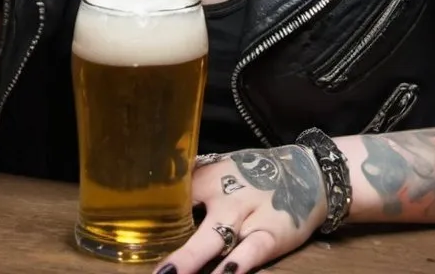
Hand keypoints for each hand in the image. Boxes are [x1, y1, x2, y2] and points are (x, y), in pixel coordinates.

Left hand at [158, 146, 326, 273]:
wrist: (305, 172)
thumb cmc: (254, 176)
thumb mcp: (222, 170)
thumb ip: (193, 181)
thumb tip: (154, 187)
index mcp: (209, 177)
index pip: (175, 194)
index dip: (152, 214)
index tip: (129, 228)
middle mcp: (225, 194)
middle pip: (192, 219)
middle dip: (170, 246)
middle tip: (155, 271)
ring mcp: (249, 215)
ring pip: (217, 238)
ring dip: (193, 258)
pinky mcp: (272, 232)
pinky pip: (253, 249)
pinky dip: (238, 264)